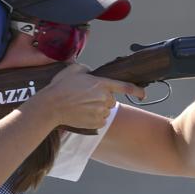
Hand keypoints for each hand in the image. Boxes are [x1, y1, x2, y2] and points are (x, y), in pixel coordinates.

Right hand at [28, 63, 145, 128]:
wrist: (51, 106)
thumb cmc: (60, 87)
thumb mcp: (74, 70)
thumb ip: (87, 70)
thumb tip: (91, 73)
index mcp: (102, 84)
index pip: (125, 87)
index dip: (137, 91)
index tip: (143, 94)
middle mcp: (104, 98)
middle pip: (111, 100)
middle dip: (103, 98)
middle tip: (86, 97)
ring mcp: (101, 112)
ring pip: (106, 110)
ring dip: (98, 108)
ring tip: (81, 106)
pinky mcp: (96, 123)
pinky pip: (101, 121)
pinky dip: (94, 118)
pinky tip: (82, 114)